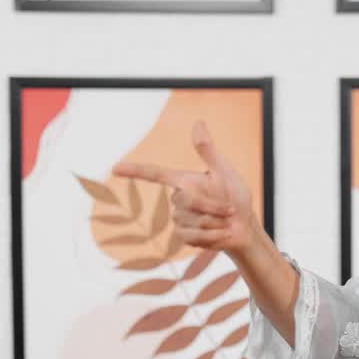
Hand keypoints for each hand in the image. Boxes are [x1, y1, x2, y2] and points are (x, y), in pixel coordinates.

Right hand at [113, 121, 256, 252]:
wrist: (244, 227)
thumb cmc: (236, 197)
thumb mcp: (225, 172)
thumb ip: (208, 151)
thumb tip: (198, 122)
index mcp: (185, 181)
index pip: (154, 174)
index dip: (133, 171)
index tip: (114, 168)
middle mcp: (179, 198)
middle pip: (186, 199)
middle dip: (212, 205)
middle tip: (228, 208)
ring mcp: (179, 218)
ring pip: (191, 219)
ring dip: (214, 221)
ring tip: (224, 221)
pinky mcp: (184, 236)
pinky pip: (192, 236)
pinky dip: (212, 236)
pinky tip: (221, 233)